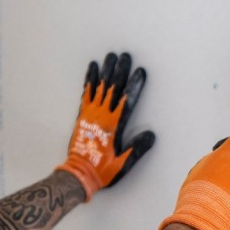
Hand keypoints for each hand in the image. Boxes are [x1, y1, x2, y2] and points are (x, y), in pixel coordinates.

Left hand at [56, 52, 154, 200]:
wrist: (78, 174)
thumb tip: (151, 134)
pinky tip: (93, 68)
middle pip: (112, 89)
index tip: (140, 71)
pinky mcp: (81, 116)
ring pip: (99, 87)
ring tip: (110, 56)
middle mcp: (102, 116)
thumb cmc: (102, 170)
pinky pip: (85, 94)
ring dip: (106, 71)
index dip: (134, 85)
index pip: (127, 100)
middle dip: (120, 71)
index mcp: (114, 126)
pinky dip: (89, 80)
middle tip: (125, 55)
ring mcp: (90, 114)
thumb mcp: (123, 163)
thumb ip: (137, 148)